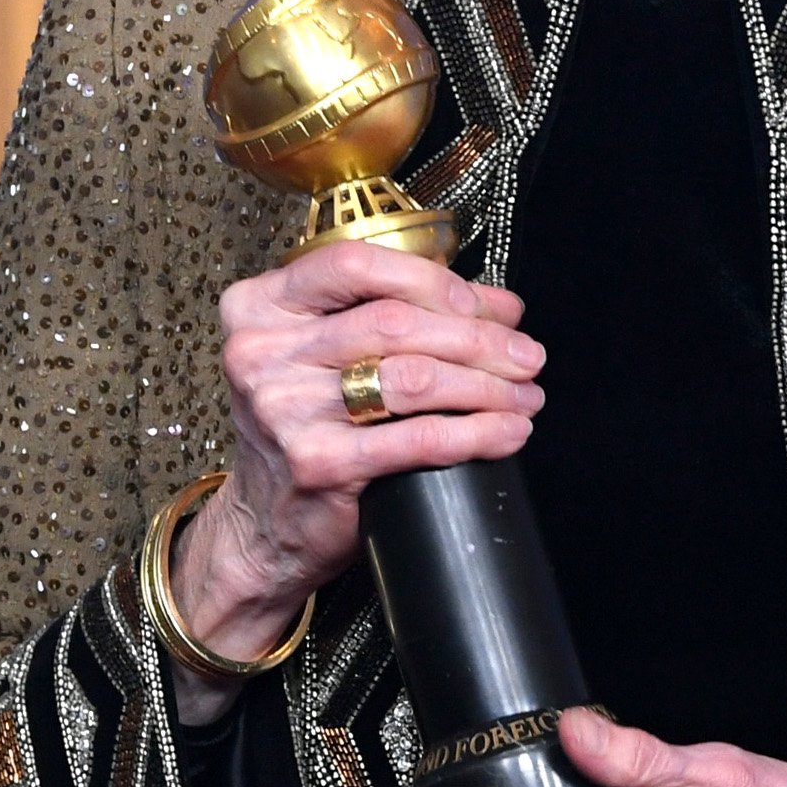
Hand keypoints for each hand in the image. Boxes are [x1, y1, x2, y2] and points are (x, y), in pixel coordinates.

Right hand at [164, 239, 544, 723]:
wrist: (265, 521)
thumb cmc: (305, 425)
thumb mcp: (328, 354)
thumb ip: (400, 313)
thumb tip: (500, 306)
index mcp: (260, 307)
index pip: (353, 264)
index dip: (431, 279)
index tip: (482, 304)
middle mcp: (262, 353)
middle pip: (395, 322)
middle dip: (478, 337)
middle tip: (526, 354)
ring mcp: (285, 409)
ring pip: (414, 377)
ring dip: (487, 384)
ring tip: (525, 393)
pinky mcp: (318, 464)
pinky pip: (418, 438)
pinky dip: (477, 432)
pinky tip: (509, 430)